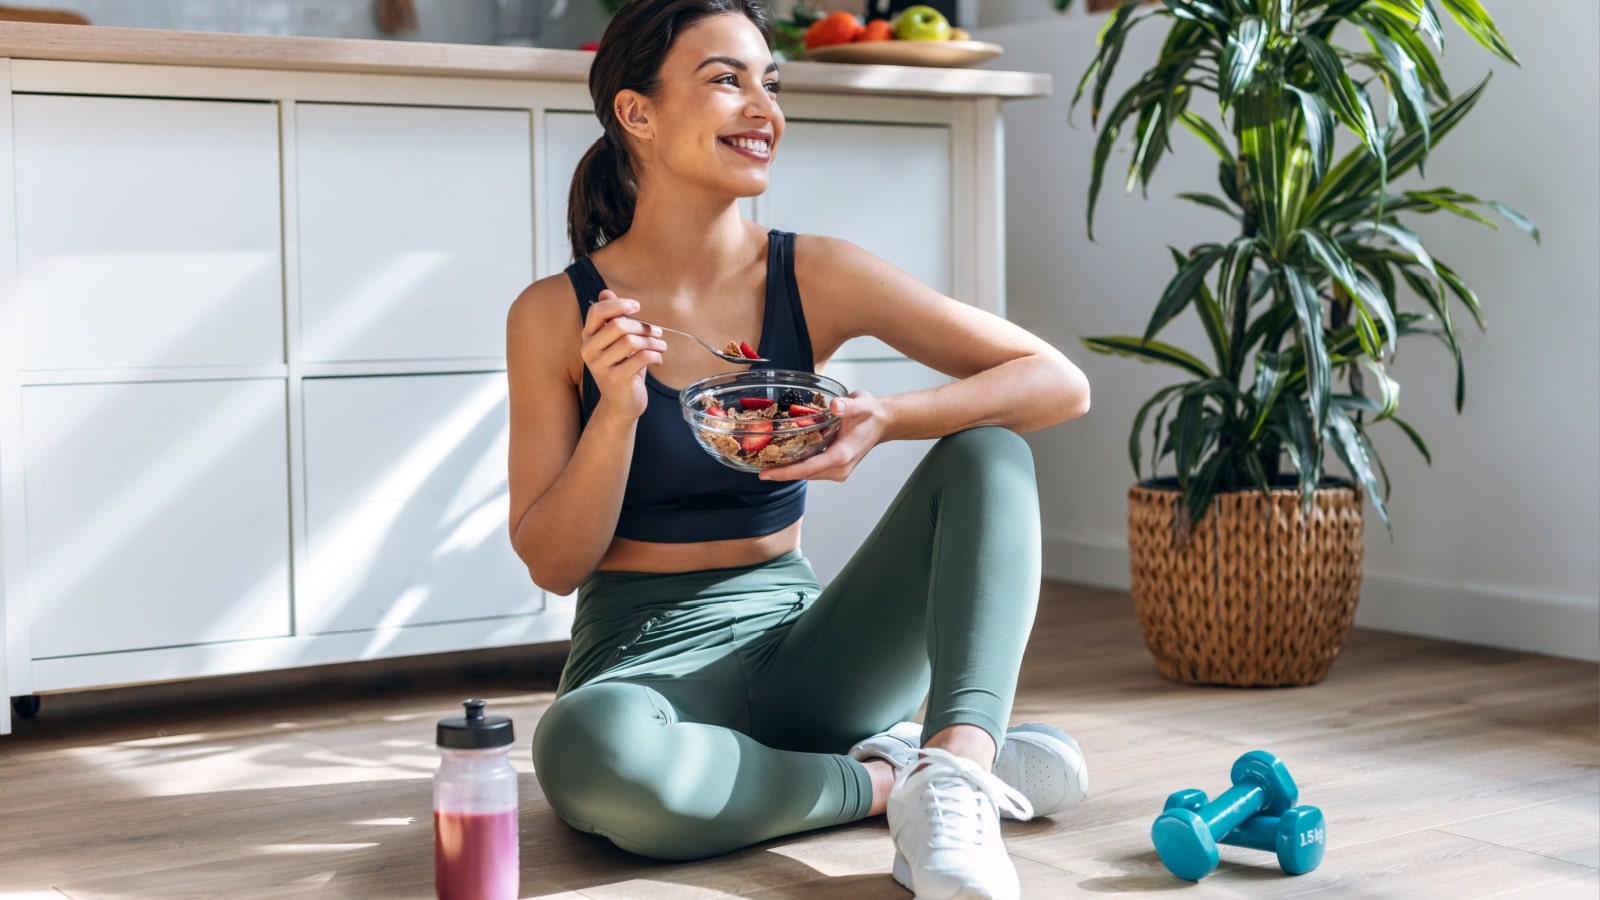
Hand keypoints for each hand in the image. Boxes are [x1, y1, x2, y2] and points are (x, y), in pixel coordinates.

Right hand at [581, 289, 667, 420]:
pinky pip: (641, 358)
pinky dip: (655, 355)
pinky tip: (658, 359)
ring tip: (661, 346)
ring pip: (632, 341)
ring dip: (652, 341)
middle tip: (657, 332)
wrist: (621, 404)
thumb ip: (611, 319)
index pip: (597, 312)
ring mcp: (600, 366)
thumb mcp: (616, 343)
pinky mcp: (616, 379)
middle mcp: (589, 351)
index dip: (618, 305)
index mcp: (588, 338)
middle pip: (618, 325)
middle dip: (643, 327)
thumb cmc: (622, 369)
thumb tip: (605, 292)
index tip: (637, 307)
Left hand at [759, 390, 883, 481]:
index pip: (808, 469)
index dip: (785, 472)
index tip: (765, 474)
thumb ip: (847, 406)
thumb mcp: (860, 404)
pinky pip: (810, 469)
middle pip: (803, 474)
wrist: (881, 421)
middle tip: (756, 464)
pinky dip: (796, 464)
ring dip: (786, 469)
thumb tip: (835, 406)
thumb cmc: (870, 414)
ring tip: (764, 461)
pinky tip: (782, 456)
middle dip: (780, 472)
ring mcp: (836, 470)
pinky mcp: (833, 467)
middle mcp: (838, 468)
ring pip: (806, 473)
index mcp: (842, 456)